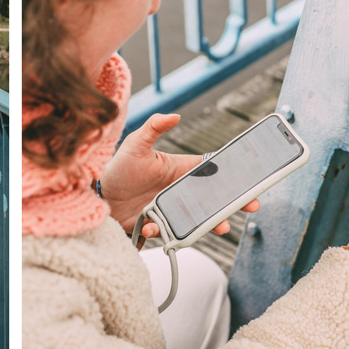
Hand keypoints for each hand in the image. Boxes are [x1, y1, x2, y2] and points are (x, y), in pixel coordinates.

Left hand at [99, 113, 258, 240]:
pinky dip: (165, 233)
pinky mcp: (160, 226)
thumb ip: (154, 127)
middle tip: (250, 207)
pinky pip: (170, 233)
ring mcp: (171, 210)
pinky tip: (153, 228)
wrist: (98, 196)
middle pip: (213, 200)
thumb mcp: (136, 144)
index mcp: (180, 170)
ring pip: (198, 220)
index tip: (250, 181)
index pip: (211, 172)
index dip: (232, 177)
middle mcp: (179, 192)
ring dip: (209, 225)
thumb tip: (175, 115)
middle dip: (233, 205)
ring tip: (220, 228)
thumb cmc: (118, 167)